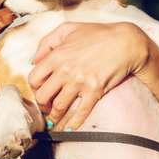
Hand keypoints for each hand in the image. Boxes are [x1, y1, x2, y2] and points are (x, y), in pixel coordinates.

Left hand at [28, 22, 152, 130]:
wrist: (125, 42)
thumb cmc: (97, 33)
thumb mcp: (67, 29)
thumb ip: (46, 42)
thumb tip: (33, 60)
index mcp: (56, 55)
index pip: (34, 79)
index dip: (34, 88)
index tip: (40, 91)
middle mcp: (65, 70)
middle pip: (43, 96)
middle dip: (42, 105)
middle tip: (45, 107)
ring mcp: (80, 82)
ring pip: (59, 107)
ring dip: (54, 117)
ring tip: (53, 120)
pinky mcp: (95, 91)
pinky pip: (80, 113)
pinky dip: (72, 124)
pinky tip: (68, 129)